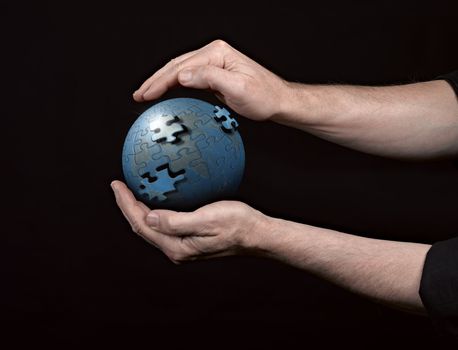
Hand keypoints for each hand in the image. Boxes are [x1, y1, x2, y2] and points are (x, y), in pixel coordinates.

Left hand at [111, 180, 267, 262]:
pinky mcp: (191, 239)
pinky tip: (158, 198)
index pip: (142, 225)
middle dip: (128, 207)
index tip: (117, 184)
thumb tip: (149, 218)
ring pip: (153, 227)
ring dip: (139, 209)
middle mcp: (176, 249)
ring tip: (132, 191)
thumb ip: (175, 222)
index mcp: (177, 247)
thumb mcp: (206, 220)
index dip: (126, 204)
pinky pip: (166, 223)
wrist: (257, 235)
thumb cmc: (237, 225)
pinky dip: (155, 210)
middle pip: (143, 227)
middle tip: (119, 185)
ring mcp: (183, 245)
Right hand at [133, 39, 289, 120]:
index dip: (160, 82)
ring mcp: (213, 64)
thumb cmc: (263, 95)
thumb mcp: (238, 88)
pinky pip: (188, 79)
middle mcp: (213, 55)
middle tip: (138, 95)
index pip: (181, 67)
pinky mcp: (214, 75)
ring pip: (179, 71)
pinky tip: (164, 92)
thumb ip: (210, 79)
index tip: (146, 94)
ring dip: (160, 82)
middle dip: (155, 81)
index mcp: (217, 53)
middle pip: (176, 66)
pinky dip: (173, 85)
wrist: (277, 100)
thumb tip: (183, 75)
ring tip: (145, 94)